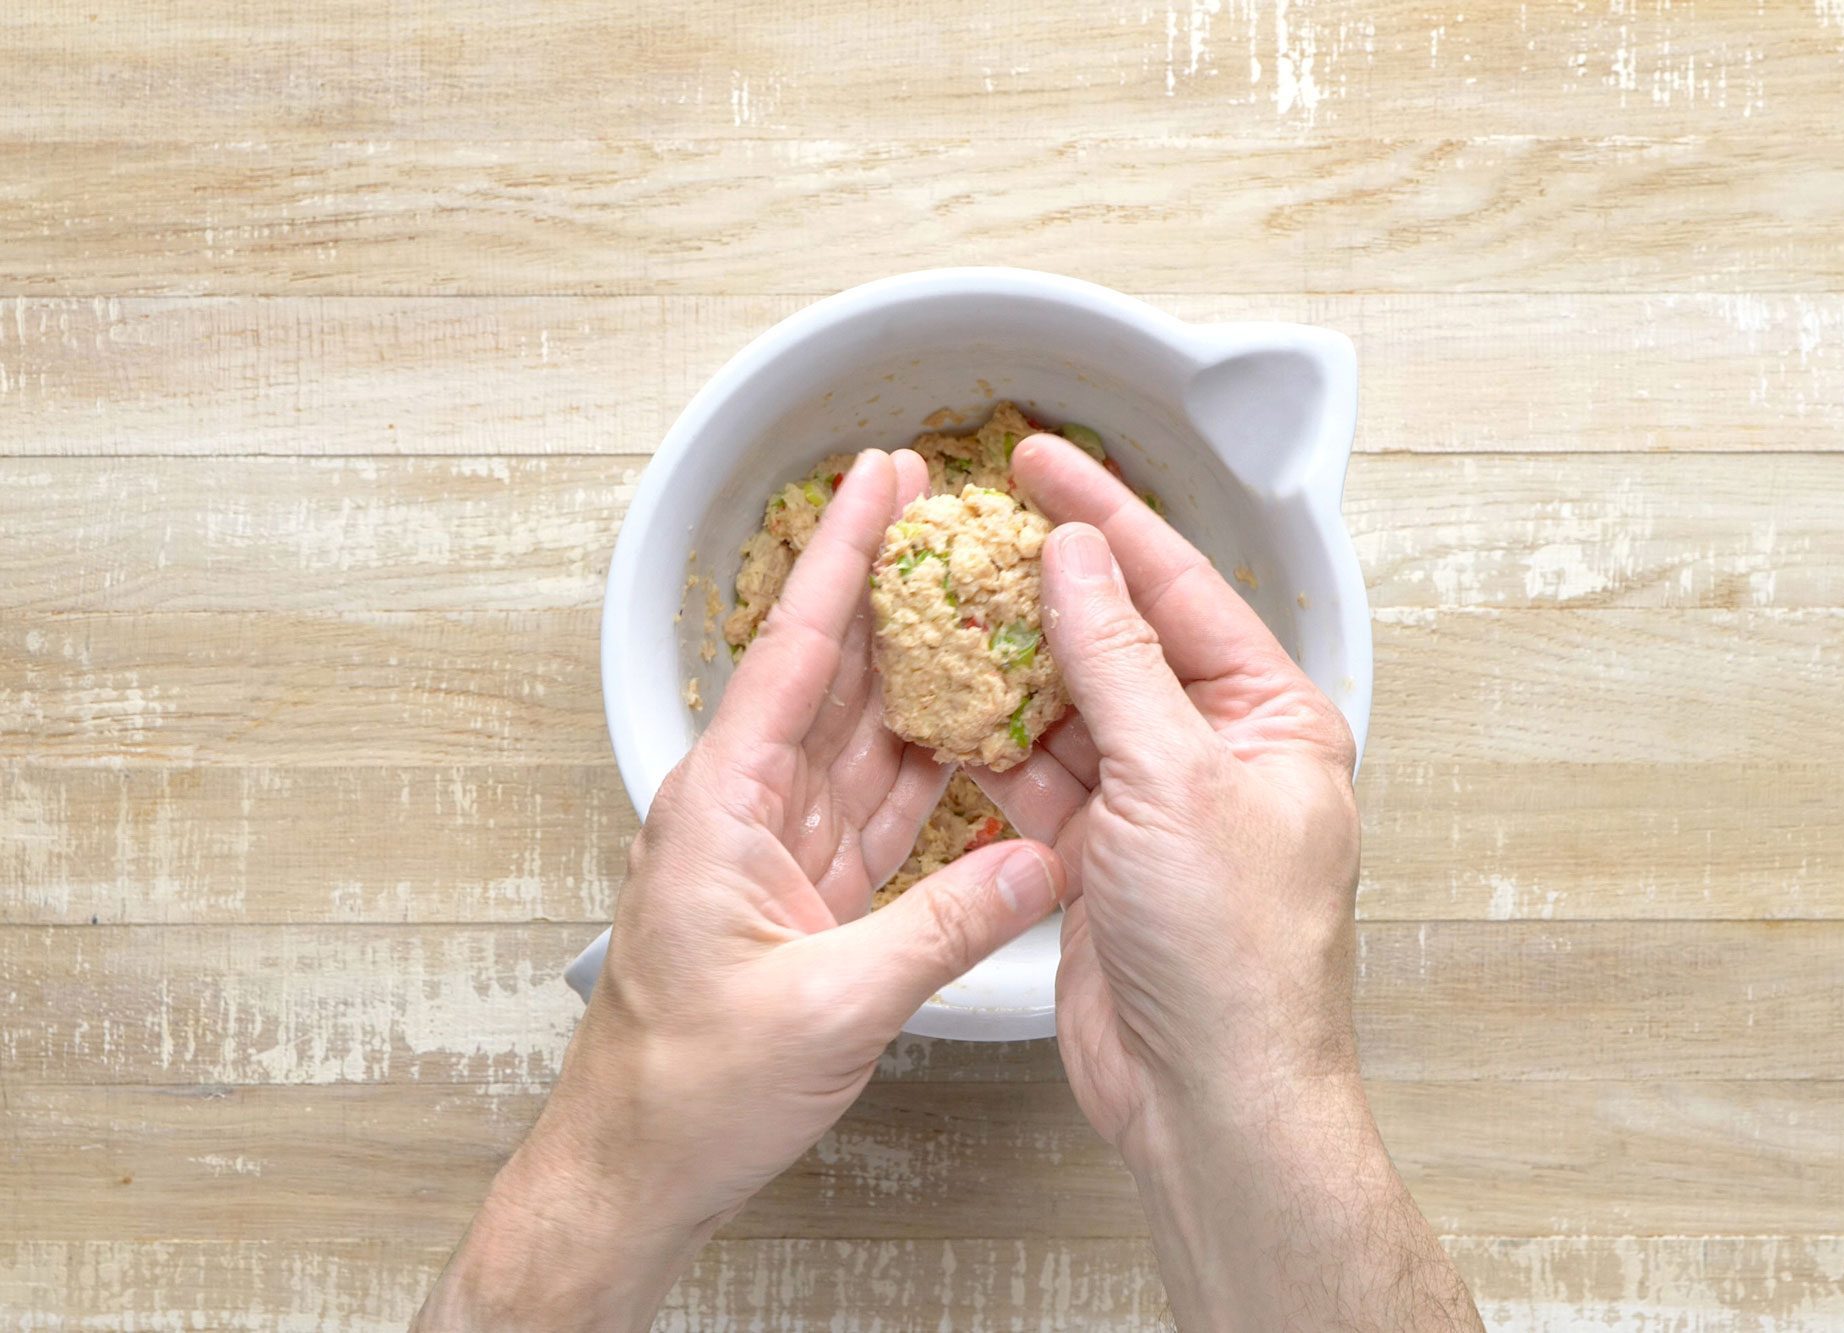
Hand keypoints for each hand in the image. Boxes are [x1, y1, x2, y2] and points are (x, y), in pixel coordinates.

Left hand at [418, 448, 1064, 1331]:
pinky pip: (879, 807)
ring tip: (978, 609)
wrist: (638, 1167)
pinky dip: (930, 770)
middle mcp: (747, 807)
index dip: (839, 555)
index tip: (877, 479)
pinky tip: (973, 734)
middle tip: (946, 518)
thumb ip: (945, 929)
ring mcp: (778, 848)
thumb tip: (1042, 867)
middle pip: (833, 673)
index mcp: (726, 803)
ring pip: (862, 736)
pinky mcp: (807, 893)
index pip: (795, 649)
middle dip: (888, 590)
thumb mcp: (829, 1003)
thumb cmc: (688, 1088)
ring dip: (917, 674)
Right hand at [978, 434, 1479, 1330]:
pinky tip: (947, 705)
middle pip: (1120, 637)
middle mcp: (1219, 752)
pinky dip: (993, 743)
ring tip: (940, 608)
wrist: (1211, 1098)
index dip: (1105, 516)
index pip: (1180, 585)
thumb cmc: (1234, 955)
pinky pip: (1041, 775)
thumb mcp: (1175, 780)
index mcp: (1272, 717)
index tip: (1041, 462)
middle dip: (1045, 587)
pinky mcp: (1104, 855)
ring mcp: (1157, 805)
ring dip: (1009, 664)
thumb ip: (1118, 659)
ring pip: (1071, 705)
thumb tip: (1078, 560)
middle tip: (970, 530)